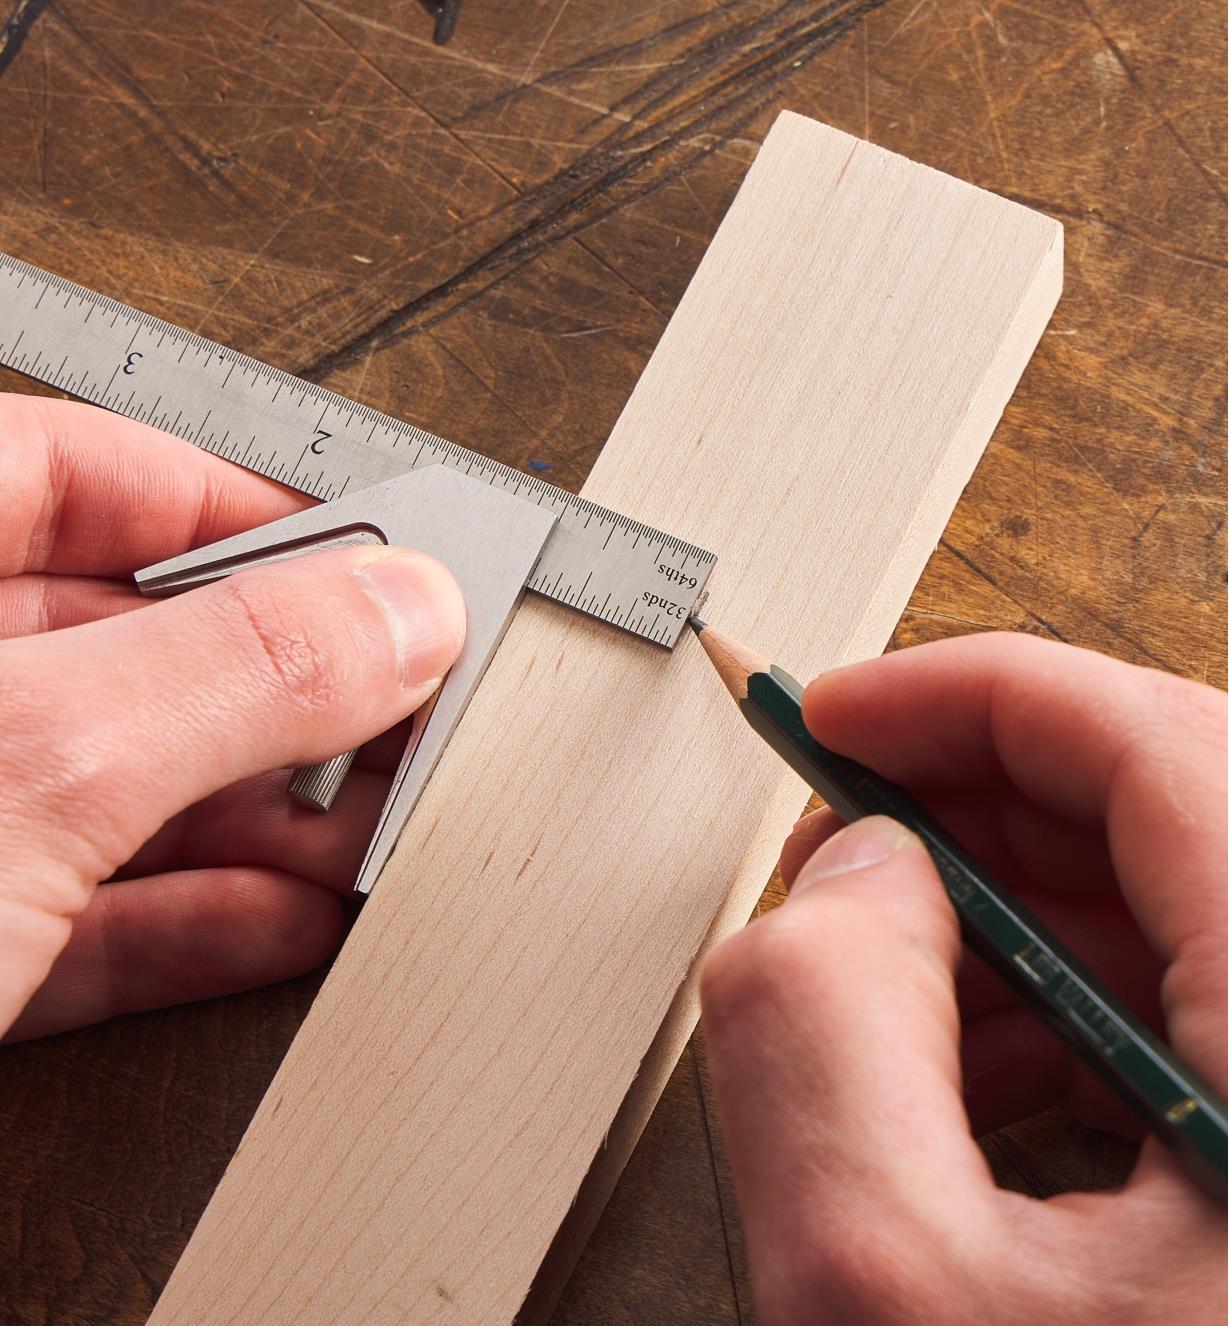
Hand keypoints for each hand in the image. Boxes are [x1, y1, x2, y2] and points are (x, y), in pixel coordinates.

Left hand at [0, 394, 464, 1041]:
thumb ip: (234, 674)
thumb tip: (400, 611)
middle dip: (279, 688)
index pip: (73, 468)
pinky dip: (189, 919)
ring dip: (258, 817)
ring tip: (371, 829)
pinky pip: (80, 909)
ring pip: (114, 784)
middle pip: (122, 641)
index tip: (363, 555)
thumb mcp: (40, 766)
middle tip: (402, 709)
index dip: (234, 505)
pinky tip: (283, 922)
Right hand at [702, 633, 1225, 1324]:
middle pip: (1172, 806)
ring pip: (1182, 903)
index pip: (1151, 742)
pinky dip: (1074, 1007)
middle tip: (847, 840)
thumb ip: (811, 1025)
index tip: (834, 714)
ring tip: (897, 989)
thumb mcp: (878, 1297)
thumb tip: (849, 873)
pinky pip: (1198, 1005)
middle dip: (977, 804)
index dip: (967, 695)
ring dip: (1018, 915)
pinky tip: (989, 1082)